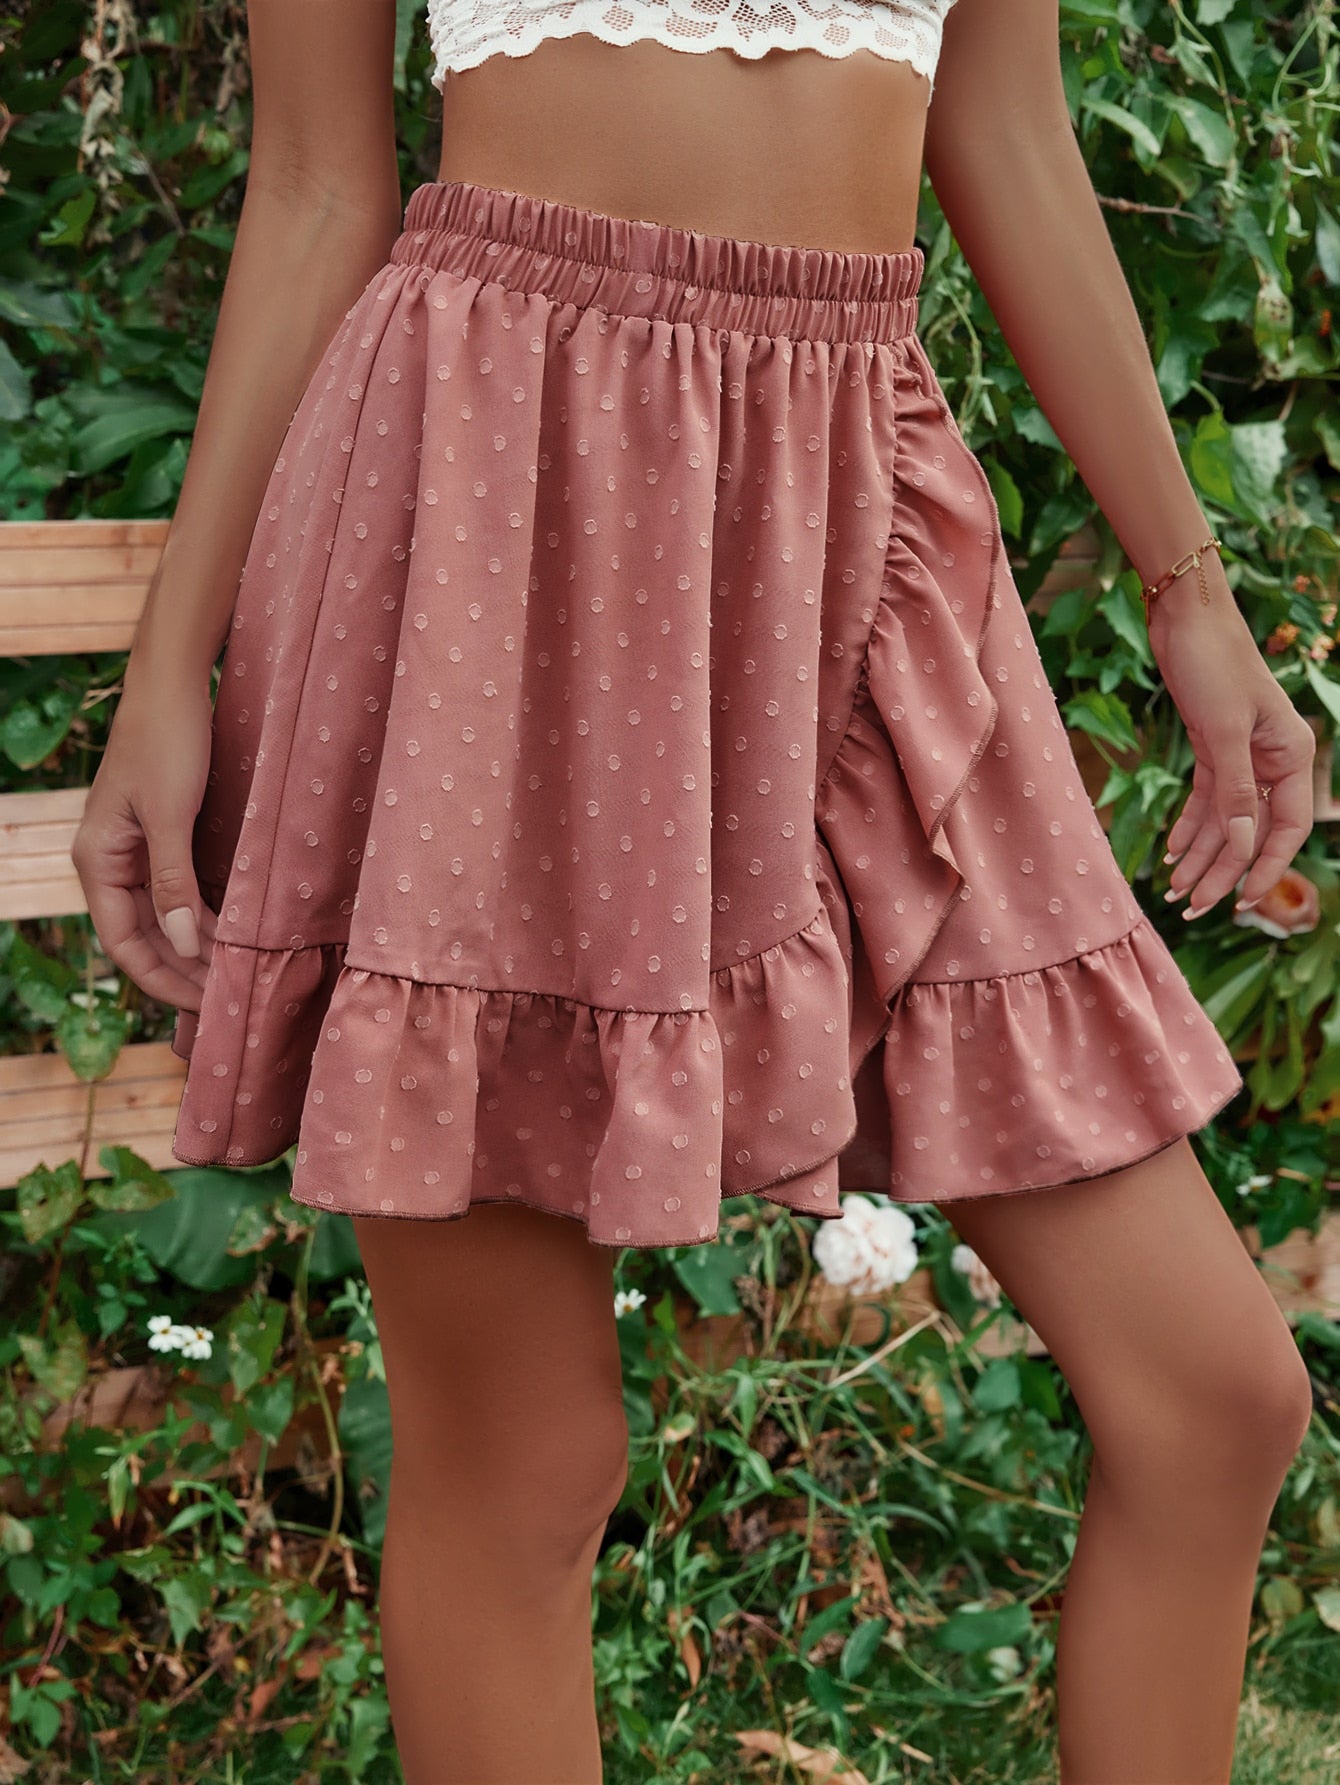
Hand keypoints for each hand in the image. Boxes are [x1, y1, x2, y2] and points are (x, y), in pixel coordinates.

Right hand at [71, 666, 219, 1010]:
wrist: (173, 684)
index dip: (161, 979)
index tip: (202, 1005)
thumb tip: (186, 946)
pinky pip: (179, 893)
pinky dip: (204, 917)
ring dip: (195, 949)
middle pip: (144, 938)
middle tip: (226, 1002)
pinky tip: (232, 936)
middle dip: (181, 972)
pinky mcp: (163, 837)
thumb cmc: (167, 741)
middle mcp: (111, 862)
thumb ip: (175, 882)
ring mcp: (136, 851)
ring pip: (163, 919)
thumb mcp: (170, 815)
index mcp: (98, 861)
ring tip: (232, 977)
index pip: (124, 943)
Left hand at [1148, 569, 1316, 920]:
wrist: (1185, 616)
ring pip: (1226, 820)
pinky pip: (1206, 799)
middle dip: (1222, 872)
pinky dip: (1190, 826)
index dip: (1265, 869)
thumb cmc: (1212, 663)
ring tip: (1175, 892)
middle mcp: (1274, 760)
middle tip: (1191, 908)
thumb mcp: (1222, 731)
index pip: (1288, 829)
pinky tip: (1172, 853)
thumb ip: (1236, 791)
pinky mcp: (1214, 747)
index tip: (1239, 902)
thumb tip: (1244, 845)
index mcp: (1293, 755)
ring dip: (1201, 856)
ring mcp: (1244, 755)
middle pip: (1252, 831)